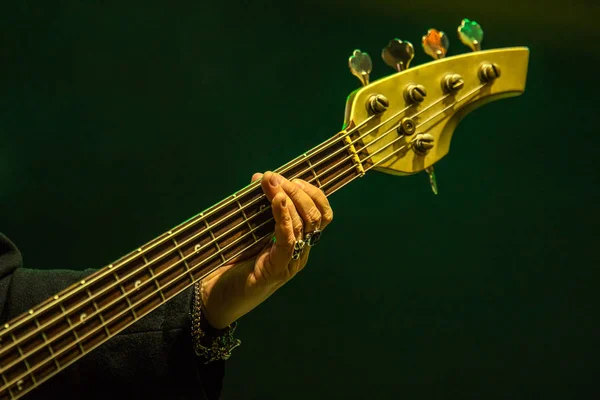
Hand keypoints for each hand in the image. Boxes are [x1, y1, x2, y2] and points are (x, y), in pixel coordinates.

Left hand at [199, 171, 332, 328]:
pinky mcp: (276, 270)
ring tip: (272, 183)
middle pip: (315, 216)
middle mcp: (300, 253)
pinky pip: (288, 240)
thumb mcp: (248, 230)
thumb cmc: (231, 264)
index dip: (311, 192)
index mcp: (298, 242)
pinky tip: (277, 201)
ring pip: (305, 226)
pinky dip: (284, 218)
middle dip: (297, 191)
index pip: (321, 214)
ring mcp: (291, 263)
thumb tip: (261, 178)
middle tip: (275, 178)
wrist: (214, 298)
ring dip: (289, 198)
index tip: (292, 177)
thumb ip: (257, 207)